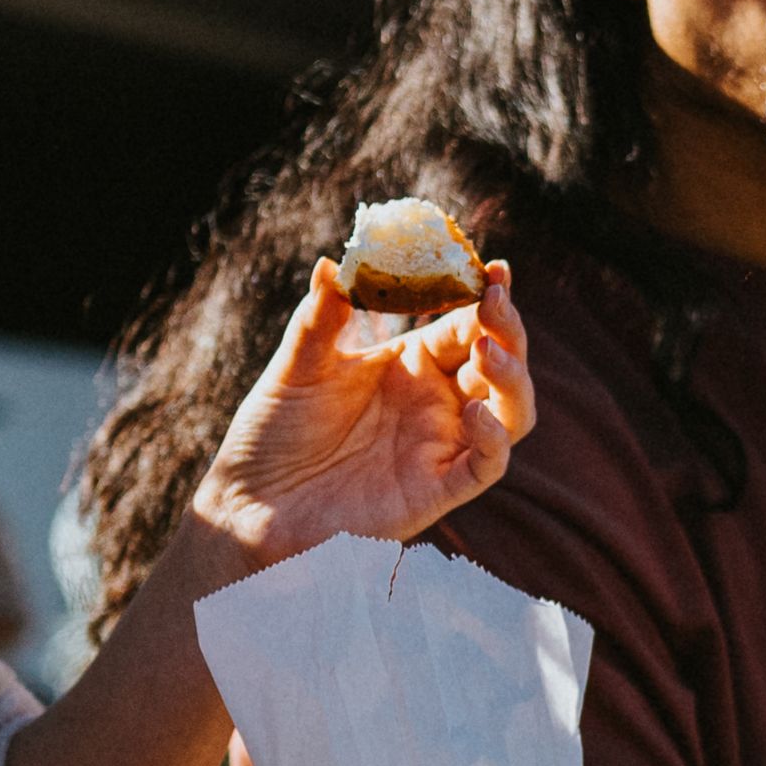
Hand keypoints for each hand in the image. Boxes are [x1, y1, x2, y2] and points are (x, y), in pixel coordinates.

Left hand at [177, 264, 534, 583]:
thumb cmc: (274, 432)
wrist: (252, 501)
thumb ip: (319, 319)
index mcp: (412, 364)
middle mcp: (436, 403)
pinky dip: (492, 439)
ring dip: (512, 380)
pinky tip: (475, 411)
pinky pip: (486, 465)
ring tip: (488, 352)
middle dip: (508, 331)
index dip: (486, 298)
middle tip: (495, 302)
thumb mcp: (297, 367)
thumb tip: (331, 264)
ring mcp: (441, 447)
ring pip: (511, 413)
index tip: (494, 269)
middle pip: (500, 364)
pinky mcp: (438, 490)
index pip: (467, 324)